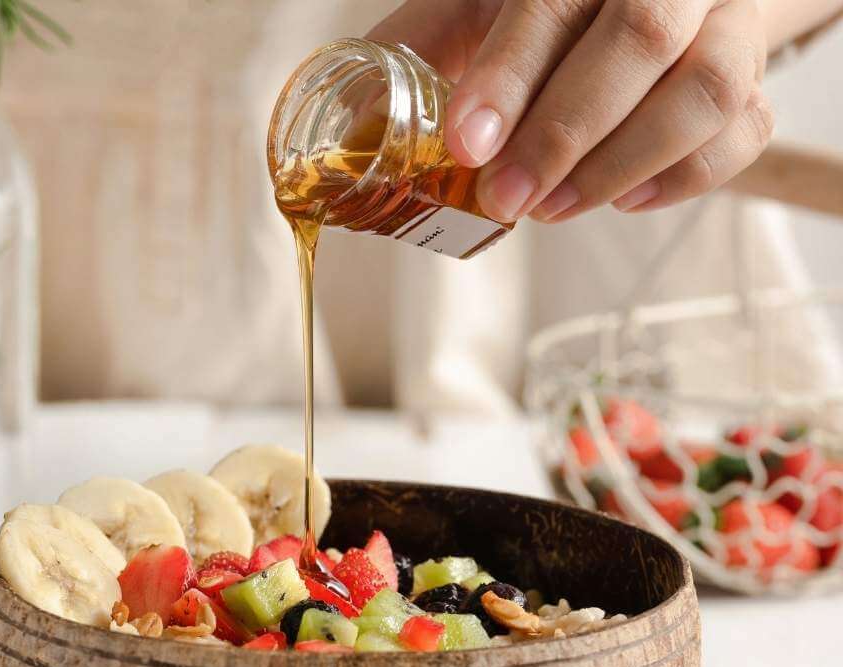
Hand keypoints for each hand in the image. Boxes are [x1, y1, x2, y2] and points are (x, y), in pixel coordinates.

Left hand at [369, 0, 772, 221]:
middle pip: (641, 37)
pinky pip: (743, 131)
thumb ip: (423, 46)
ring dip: (622, 164)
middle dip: (564, 132)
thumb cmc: (551, 7)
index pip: (554, 0)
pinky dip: (684, 179)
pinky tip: (625, 201)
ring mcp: (725, 22)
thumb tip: (350, 118)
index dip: (509, 75)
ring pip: (707, 90)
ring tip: (554, 209)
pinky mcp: (753, 79)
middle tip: (506, 198)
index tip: (468, 144)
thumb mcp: (481, 6)